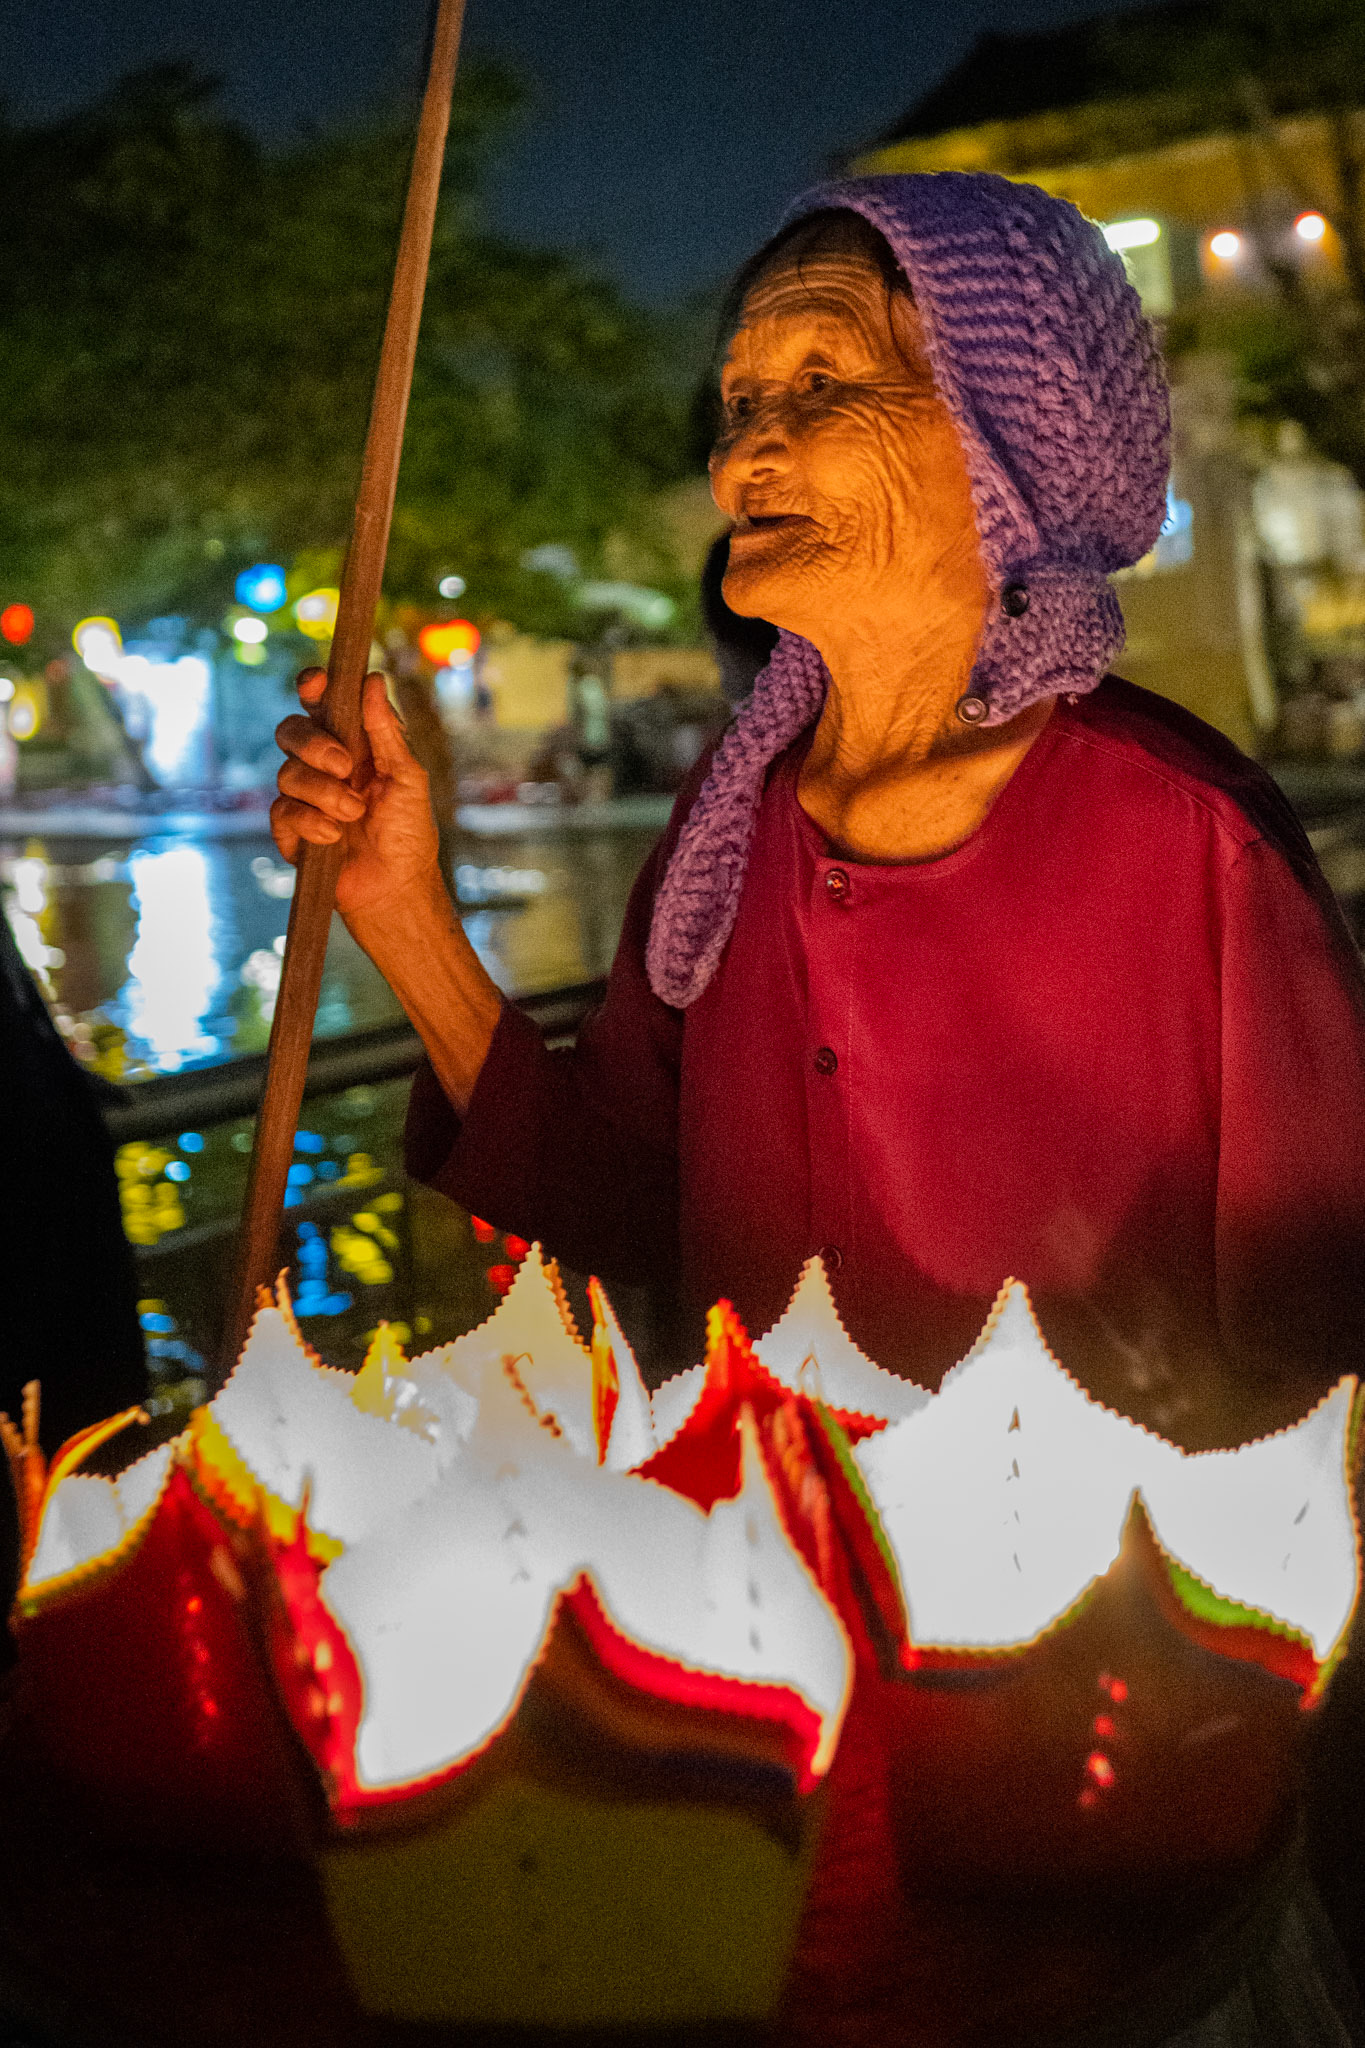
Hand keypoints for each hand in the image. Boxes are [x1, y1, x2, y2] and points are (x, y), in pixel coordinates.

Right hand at [271, 669, 439, 918]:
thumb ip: (386, 731)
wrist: (397, 888)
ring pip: (286, 772)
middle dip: (314, 744)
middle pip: (291, 731)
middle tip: (345, 767)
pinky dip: (309, 821)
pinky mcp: (290, 831)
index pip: (320, 705)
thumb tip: (373, 680)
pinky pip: (282, 811)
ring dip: (323, 793)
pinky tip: (333, 836)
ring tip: (353, 814)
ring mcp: (303, 798)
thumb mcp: (407, 778)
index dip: (312, 687)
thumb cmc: (409, 833)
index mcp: (351, 745)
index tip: (315, 683)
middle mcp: (322, 766)